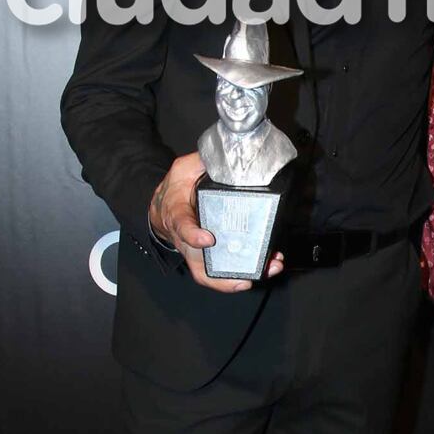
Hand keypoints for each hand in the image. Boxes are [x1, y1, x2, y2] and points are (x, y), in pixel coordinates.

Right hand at [149, 152, 283, 292]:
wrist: (163, 208)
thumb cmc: (174, 190)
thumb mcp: (183, 169)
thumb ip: (202, 162)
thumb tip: (227, 154)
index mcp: (178, 213)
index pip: (181, 224)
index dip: (192, 234)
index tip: (206, 239)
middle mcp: (186, 239)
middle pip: (201, 260)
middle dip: (227, 267)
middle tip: (257, 264)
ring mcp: (196, 252)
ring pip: (212, 273)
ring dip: (240, 276)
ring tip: (270, 267)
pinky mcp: (207, 258)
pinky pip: (219, 275)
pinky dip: (238, 280)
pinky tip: (264, 271)